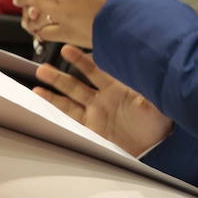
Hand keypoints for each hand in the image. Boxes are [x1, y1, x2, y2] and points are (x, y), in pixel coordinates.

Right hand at [34, 44, 171, 154]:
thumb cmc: (158, 122)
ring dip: (54, 89)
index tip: (68, 51)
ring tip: (39, 77)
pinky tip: (41, 97)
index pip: (96, 70)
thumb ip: (148, 90)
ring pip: (69, 98)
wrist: (155, 147)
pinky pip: (69, 117)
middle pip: (77, 84)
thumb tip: (148, 72)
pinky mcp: (90, 129)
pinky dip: (55, 109)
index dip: (82, 61)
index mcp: (116, 88)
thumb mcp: (156, 104)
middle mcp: (102, 99)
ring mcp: (94, 113)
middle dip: (60, 76)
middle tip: (44, 66)